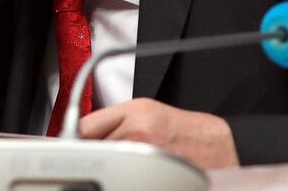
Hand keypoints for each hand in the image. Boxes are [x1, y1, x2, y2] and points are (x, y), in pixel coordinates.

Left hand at [78, 98, 239, 169]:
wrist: (224, 147)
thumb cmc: (190, 132)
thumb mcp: (150, 114)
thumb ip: (117, 122)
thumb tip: (85, 135)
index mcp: (135, 111)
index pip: (85, 124)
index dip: (71, 136)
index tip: (63, 144)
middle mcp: (138, 130)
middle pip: (91, 145)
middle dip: (85, 152)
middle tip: (86, 159)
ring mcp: (146, 154)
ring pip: (105, 162)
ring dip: (104, 166)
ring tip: (112, 167)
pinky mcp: (155, 173)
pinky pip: (124, 175)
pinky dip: (119, 175)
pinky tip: (126, 174)